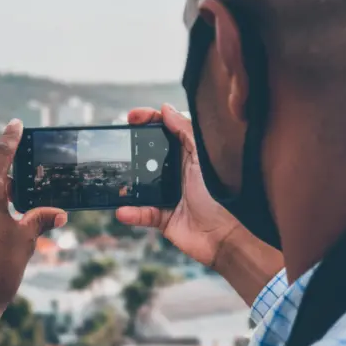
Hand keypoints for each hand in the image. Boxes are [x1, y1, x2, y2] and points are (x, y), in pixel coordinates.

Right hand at [116, 104, 241, 267]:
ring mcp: (168, 194)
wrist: (230, 236)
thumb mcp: (205, 157)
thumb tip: (166, 109)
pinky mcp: (163, 217)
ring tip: (115, 177)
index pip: (166, 130)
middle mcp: (177, 172)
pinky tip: (124, 210)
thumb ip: (186, 132)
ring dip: (126, 182)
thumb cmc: (225, 196)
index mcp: (189, 154)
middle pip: (148, 155)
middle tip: (119, 140)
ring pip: (140, 184)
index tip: (132, 116)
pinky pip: (142, 213)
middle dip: (132, 147)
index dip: (149, 120)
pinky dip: (132, 213)